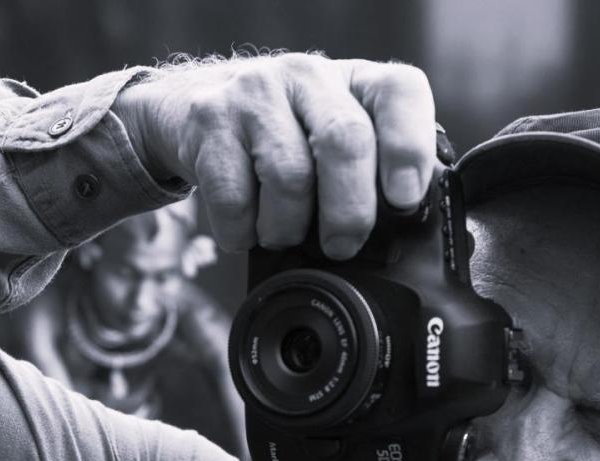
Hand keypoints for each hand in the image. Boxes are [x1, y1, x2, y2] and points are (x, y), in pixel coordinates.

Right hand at [113, 54, 436, 258]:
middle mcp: (308, 75)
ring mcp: (255, 93)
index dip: (408, 149)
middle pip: (345, 141)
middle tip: (342, 246)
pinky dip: (243, 232)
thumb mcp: (333, 140)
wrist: (192, 110)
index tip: (403, 200)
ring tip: (283, 233)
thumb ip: (370, 171)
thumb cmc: (283, 140)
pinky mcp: (210, 120)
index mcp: (354, 80)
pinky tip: (246, 227)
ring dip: (288, 227)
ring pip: (290, 176)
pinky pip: (235, 199)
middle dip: (349, 210)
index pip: (399, 93)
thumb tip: (399, 230)